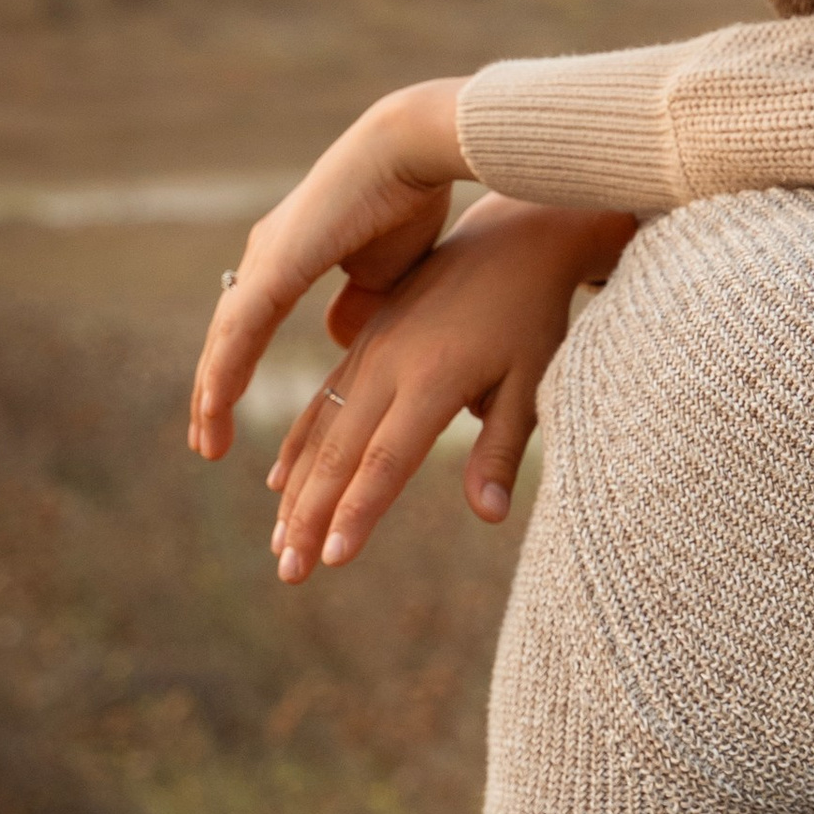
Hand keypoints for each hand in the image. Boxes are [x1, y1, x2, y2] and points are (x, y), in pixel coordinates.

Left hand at [190, 81, 467, 461]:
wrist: (416, 151)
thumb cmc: (411, 200)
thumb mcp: (385, 273)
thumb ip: (361, 306)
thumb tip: (341, 338)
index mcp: (288, 258)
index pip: (248, 329)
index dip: (235, 372)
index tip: (226, 416)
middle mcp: (266, 257)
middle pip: (226, 339)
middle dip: (213, 393)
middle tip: (205, 442)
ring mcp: (266, 258)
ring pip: (225, 341)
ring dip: (211, 394)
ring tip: (205, 441)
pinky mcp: (278, 262)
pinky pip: (241, 329)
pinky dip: (226, 370)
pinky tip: (214, 405)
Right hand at [268, 197, 635, 579]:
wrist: (514, 240)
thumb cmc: (533, 316)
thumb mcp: (533, 380)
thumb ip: (504, 449)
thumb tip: (488, 515)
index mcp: (434, 377)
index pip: (388, 459)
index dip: (357, 511)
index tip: (332, 559)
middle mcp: (390, 364)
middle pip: (340, 452)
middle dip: (311, 517)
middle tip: (289, 573)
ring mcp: (371, 351)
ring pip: (321, 431)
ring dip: (297, 492)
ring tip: (280, 546)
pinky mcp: (365, 343)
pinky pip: (322, 403)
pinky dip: (298, 447)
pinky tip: (280, 485)